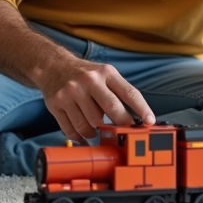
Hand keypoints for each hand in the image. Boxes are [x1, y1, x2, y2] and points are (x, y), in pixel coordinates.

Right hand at [34, 55, 153, 141]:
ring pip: (90, 124)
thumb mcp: (104, 74)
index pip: (129, 92)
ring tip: (98, 130)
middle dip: (121, 124)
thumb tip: (136, 118)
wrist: (52, 65)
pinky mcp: (56, 104)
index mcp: (105, 73)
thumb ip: (118, 92)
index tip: (150, 122)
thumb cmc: (85, 73)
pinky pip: (71, 129)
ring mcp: (71, 93)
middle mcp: (88, 81)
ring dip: (97, 132)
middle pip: (111, 109)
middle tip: (124, 133)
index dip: (142, 109)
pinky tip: (84, 136)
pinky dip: (80, 137)